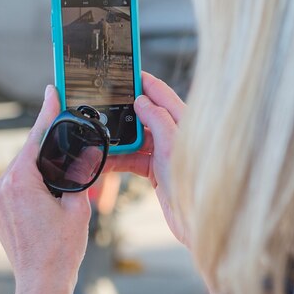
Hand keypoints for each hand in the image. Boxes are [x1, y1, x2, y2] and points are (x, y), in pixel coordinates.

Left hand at [0, 85, 91, 290]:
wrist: (41, 283)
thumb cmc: (60, 249)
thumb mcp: (77, 206)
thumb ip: (76, 175)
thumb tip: (81, 156)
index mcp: (20, 181)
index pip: (35, 137)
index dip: (46, 112)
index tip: (51, 92)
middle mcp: (1, 187)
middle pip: (27, 153)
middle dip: (46, 143)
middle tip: (64, 128)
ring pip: (20, 170)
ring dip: (39, 165)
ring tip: (60, 167)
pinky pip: (14, 186)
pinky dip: (30, 182)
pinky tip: (47, 189)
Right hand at [105, 72, 186, 246]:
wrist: (197, 222)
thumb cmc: (194, 183)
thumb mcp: (173, 145)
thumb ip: (158, 119)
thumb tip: (142, 100)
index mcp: (184, 122)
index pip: (161, 93)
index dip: (143, 81)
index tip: (125, 71)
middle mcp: (175, 135)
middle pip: (145, 115)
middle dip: (123, 111)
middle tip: (101, 104)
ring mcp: (165, 154)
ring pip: (136, 138)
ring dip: (116, 139)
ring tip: (96, 135)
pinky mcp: (157, 172)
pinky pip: (133, 159)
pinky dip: (118, 159)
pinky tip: (102, 160)